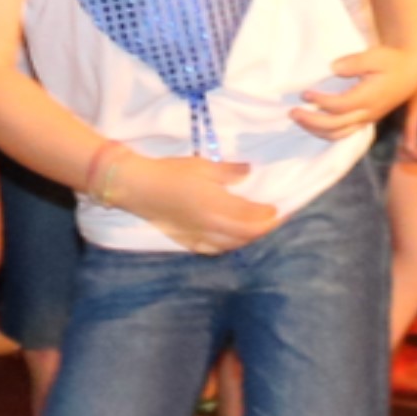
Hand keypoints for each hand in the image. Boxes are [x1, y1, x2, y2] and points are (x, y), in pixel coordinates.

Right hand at [100, 144, 280, 251]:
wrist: (137, 187)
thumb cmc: (170, 172)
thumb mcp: (202, 165)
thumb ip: (229, 172)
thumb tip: (249, 172)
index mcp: (216, 205)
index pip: (251, 216)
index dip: (268, 215)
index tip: (279, 209)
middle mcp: (210, 225)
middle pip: (246, 234)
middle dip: (263, 228)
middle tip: (274, 220)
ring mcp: (198, 236)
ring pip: (232, 245)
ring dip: (248, 239)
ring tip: (257, 229)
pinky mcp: (187, 241)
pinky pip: (214, 249)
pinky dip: (229, 246)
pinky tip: (232, 241)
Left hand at [282, 49, 392, 140]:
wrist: (411, 72)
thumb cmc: (392, 61)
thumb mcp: (376, 55)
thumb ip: (355, 62)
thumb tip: (333, 67)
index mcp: (369, 97)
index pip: (340, 106)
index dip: (320, 101)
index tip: (304, 93)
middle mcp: (367, 113)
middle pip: (336, 125)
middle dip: (312, 120)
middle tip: (293, 112)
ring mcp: (367, 119)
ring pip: (338, 134)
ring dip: (316, 130)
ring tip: (299, 119)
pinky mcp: (365, 121)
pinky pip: (343, 133)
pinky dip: (326, 132)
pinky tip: (313, 125)